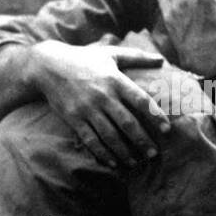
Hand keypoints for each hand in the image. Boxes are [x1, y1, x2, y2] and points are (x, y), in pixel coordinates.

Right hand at [32, 41, 171, 167]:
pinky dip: (102, 153)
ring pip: (109, 135)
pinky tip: (113, 162)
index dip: (155, 115)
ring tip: (135, 162)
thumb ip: (137, 57)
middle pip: (127, 123)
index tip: (167, 130)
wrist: (48, 65)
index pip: (140, 100)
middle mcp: (103, 96)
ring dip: (124, 151)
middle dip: (142, 140)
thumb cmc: (84, 58)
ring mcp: (87, 109)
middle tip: (153, 154)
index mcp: (115, 80)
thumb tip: (162, 60)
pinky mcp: (74, 118)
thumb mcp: (111, 53)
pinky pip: (90, 139)